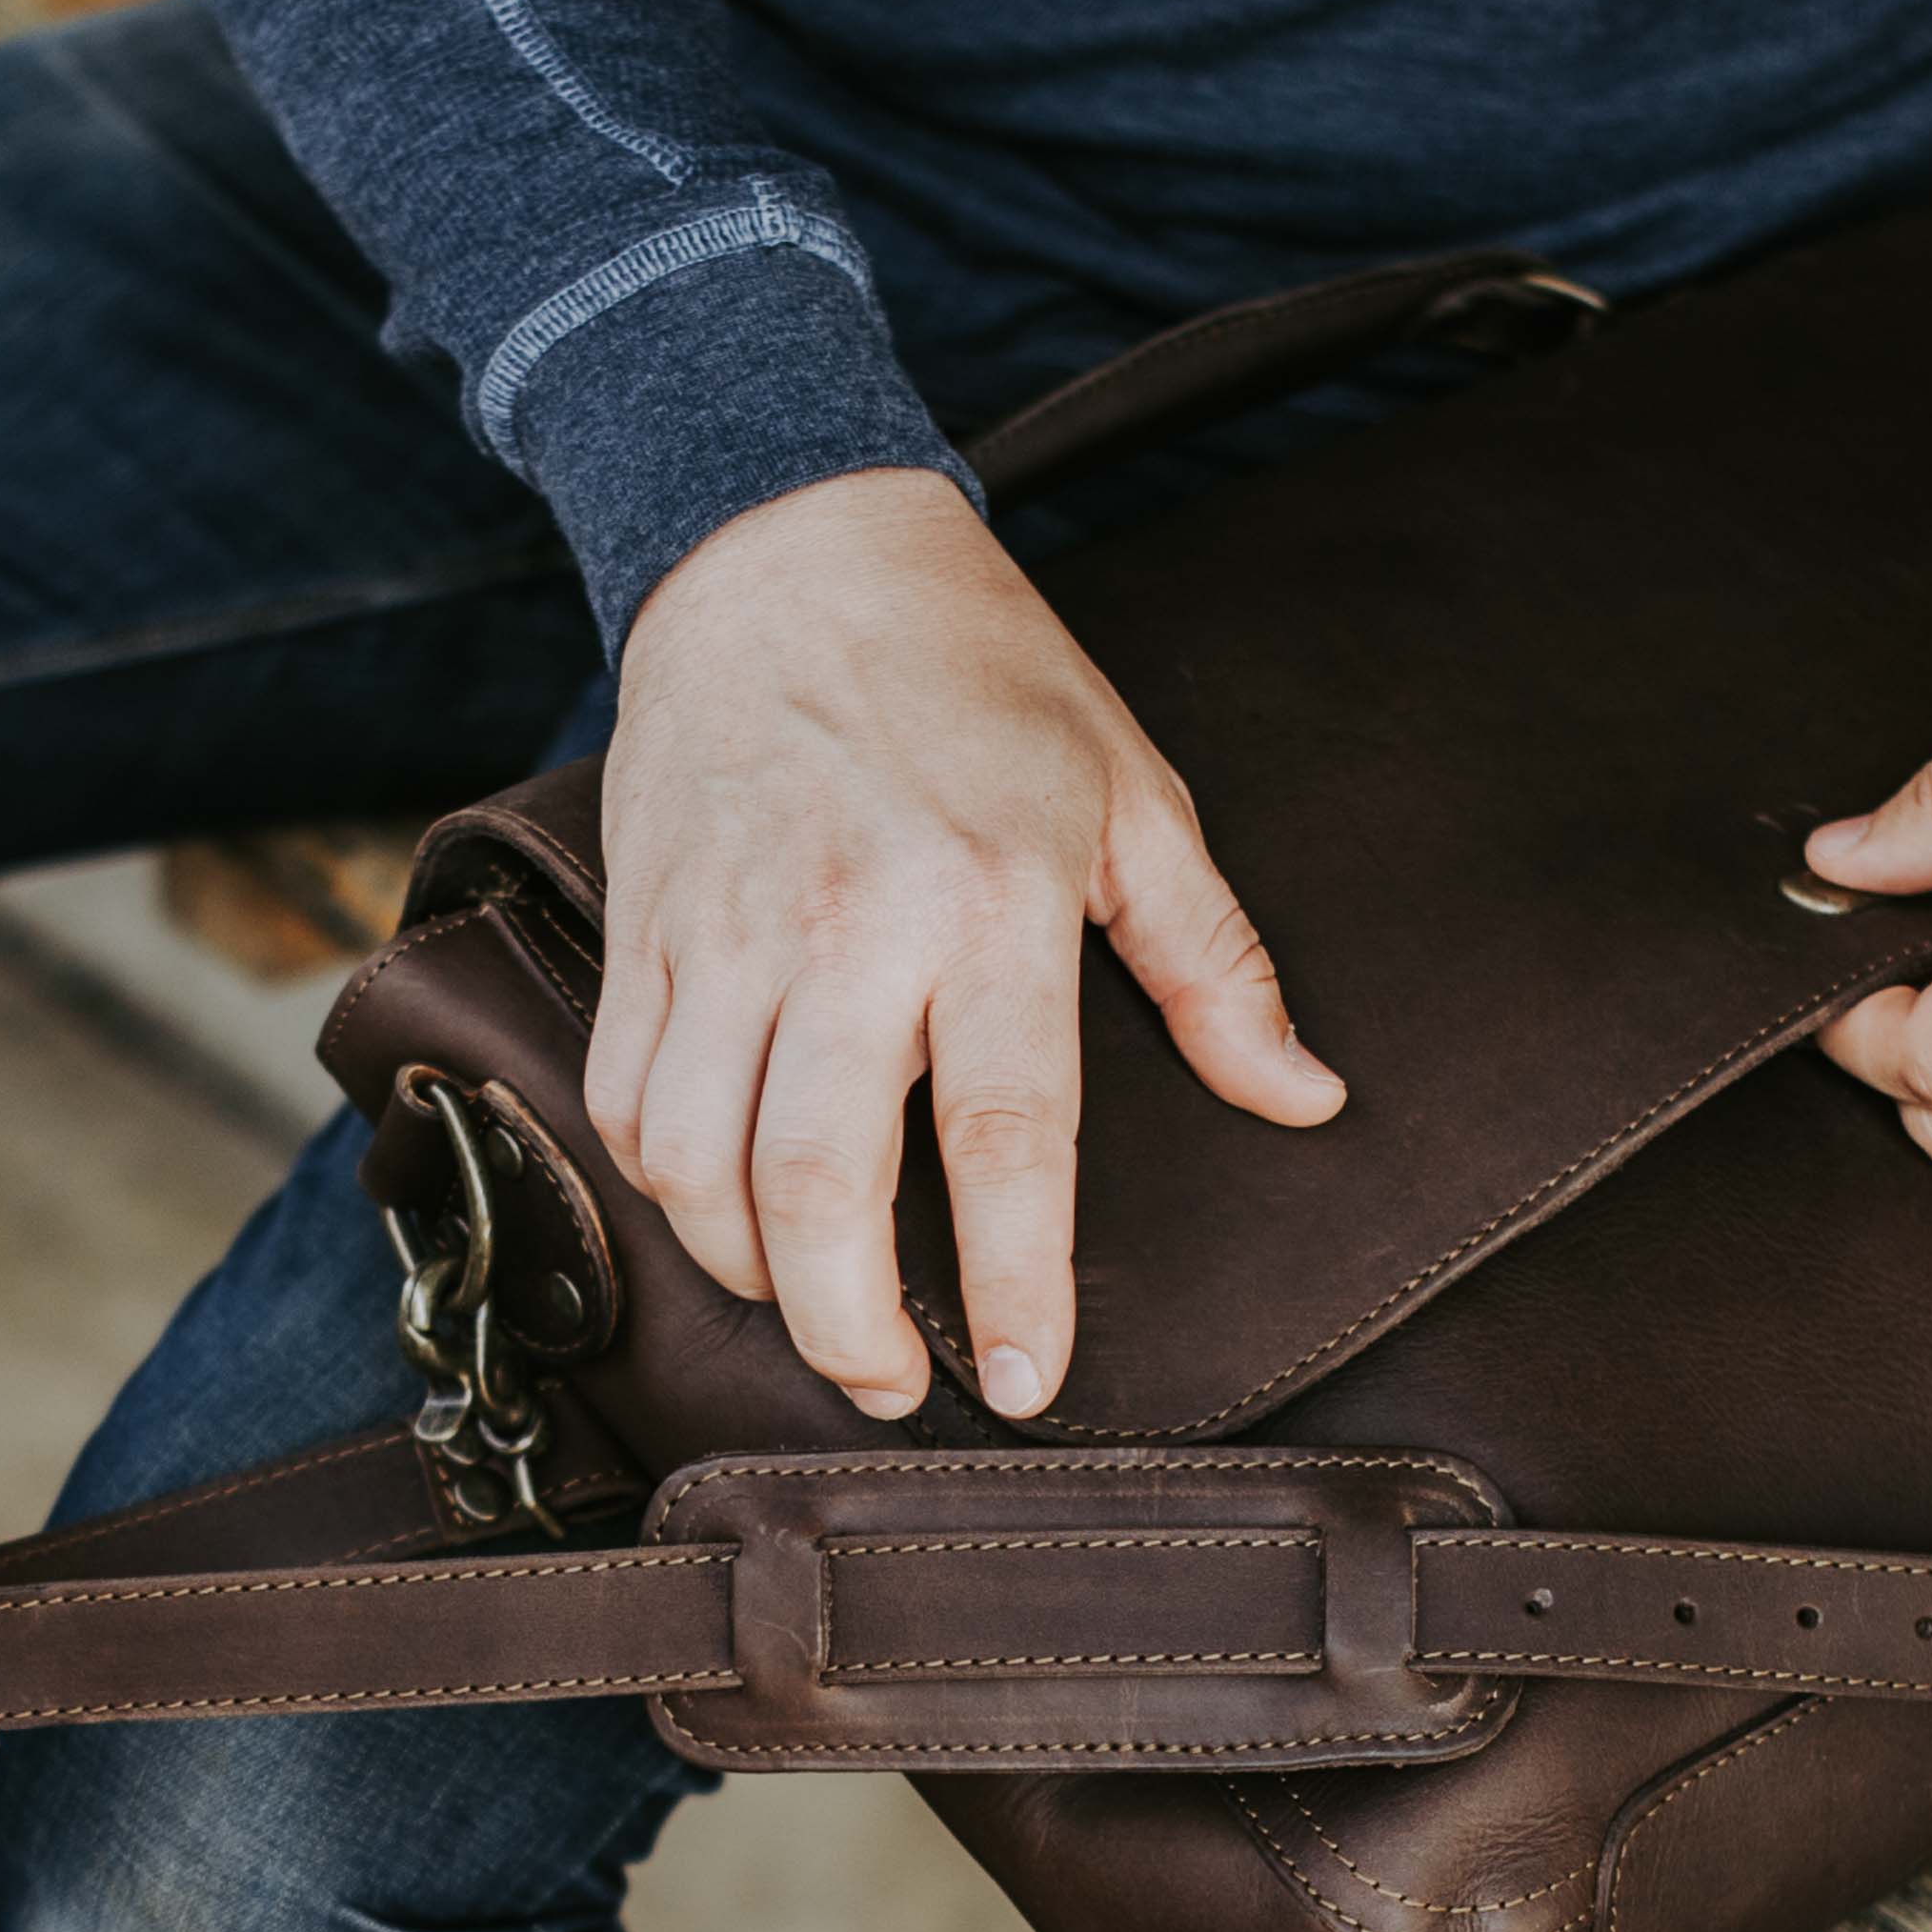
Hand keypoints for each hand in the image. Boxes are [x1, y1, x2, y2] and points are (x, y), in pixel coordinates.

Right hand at [585, 468, 1342, 1419]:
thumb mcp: (1134, 802)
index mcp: (991, 901)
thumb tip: (1304, 1097)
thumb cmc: (982, 678)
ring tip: (816, 1306)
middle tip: (890, 1385)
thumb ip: (1215, 967)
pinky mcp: (643, 924)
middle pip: (815, 1177)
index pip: (1005, 1132)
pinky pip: (627, 1097)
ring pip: (696, 1159)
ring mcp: (726, 927)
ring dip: (751, 1270)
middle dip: (846, 1323)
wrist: (791, 546)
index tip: (1019, 1380)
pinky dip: (665, 1188)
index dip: (1011, 1279)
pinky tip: (725, 1214)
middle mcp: (847, 923)